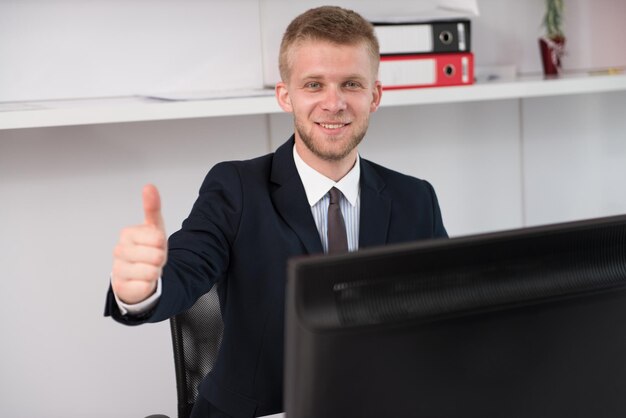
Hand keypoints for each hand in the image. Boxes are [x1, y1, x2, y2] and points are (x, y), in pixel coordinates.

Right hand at [111, 184, 167, 303]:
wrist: (137, 275)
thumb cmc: (146, 249)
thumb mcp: (154, 227)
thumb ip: (152, 207)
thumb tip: (149, 186)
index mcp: (127, 234)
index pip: (158, 239)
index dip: (162, 245)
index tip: (156, 245)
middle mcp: (119, 251)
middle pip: (157, 257)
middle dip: (160, 259)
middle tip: (153, 259)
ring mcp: (118, 269)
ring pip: (152, 272)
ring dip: (156, 272)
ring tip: (148, 269)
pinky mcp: (121, 287)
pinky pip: (146, 286)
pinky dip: (149, 284)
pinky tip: (142, 280)